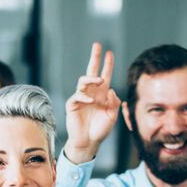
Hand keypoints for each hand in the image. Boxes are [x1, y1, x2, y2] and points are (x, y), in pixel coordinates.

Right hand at [65, 42, 120, 163]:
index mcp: (102, 94)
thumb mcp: (112, 117)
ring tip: (100, 80)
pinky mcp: (72, 105)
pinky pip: (77, 96)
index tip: (110, 53)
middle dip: (94, 58)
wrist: (89, 142)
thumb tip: (112, 90)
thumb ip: (113, 104)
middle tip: (97, 45)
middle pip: (92, 71)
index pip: (105, 76)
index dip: (107, 65)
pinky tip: (89, 101)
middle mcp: (91, 93)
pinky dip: (84, 97)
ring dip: (92, 78)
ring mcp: (81, 98)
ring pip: (83, 81)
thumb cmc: (100, 130)